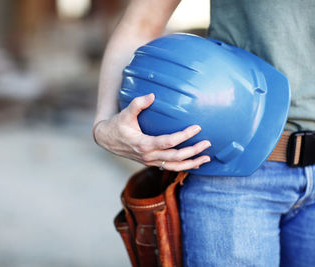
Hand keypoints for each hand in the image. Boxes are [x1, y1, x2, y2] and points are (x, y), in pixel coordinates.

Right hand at [93, 93, 210, 170]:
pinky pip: (171, 167)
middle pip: (175, 157)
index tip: (197, 128)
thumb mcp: (125, 113)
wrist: (107, 140)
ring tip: (207, 158)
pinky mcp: (152, 162)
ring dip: (192, 163)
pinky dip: (184, 166)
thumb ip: (138, 104)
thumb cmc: (117, 125)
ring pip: (175, 166)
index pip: (168, 142)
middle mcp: (149, 156)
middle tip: (207, 143)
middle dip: (193, 151)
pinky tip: (196, 163)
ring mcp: (151, 161)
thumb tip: (152, 95)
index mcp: (144, 144)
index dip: (184, 136)